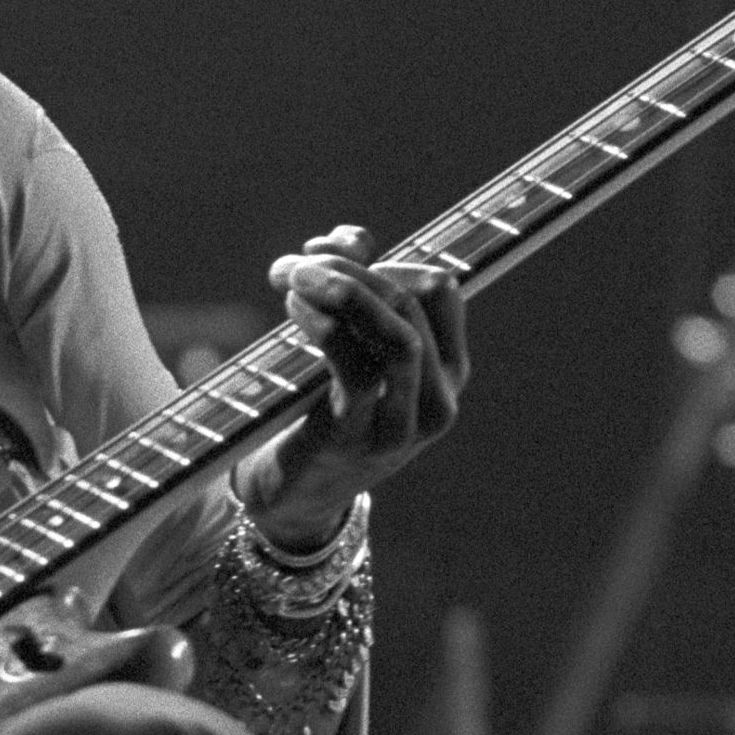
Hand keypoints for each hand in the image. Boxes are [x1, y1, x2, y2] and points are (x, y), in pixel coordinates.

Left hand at [242, 225, 467, 549]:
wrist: (289, 497)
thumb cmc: (316, 411)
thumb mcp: (346, 348)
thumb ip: (355, 289)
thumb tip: (353, 238)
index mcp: (445, 373)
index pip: (440, 289)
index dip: (388, 257)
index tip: (335, 252)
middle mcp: (437, 401)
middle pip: (411, 303)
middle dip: (351, 269)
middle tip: (297, 262)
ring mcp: (401, 426)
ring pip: (396, 334)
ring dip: (340, 290)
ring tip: (291, 276)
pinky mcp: (355, 439)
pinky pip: (353, 366)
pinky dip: (323, 323)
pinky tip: (293, 308)